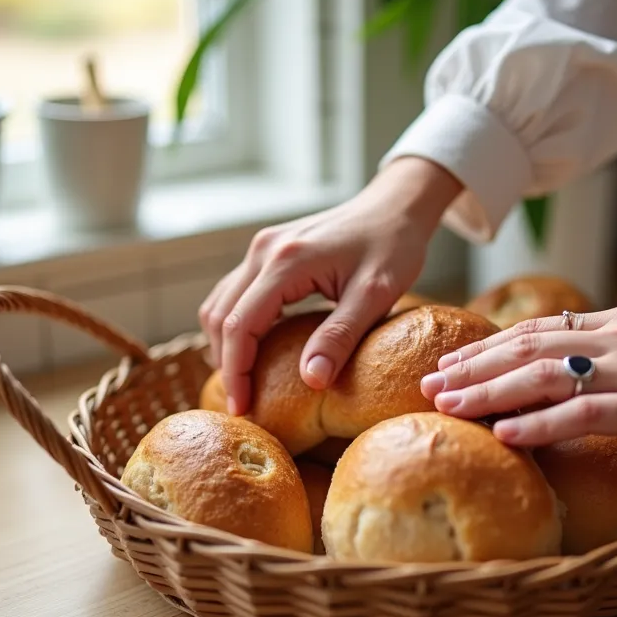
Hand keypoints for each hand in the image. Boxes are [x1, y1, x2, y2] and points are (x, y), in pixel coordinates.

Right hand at [199, 157, 462, 415]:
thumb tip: (311, 381)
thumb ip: (340, 337)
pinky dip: (236, 323)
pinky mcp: (268, 250)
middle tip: (242, 404)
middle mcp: (264, 250)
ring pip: (221, 303)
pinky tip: (256, 349)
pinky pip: (236, 292)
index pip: (240, 326)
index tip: (242, 409)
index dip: (236, 372)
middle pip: (221, 316)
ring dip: (225, 344)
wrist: (396, 206)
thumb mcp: (375, 295)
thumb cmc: (394, 247)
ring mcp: (263, 247)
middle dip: (226, 363)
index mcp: (286, 262)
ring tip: (245, 382)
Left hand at [418, 306, 616, 471]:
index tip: (448, 364)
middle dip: (473, 367)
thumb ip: (608, 362)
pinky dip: (538, 424)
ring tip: (449, 407)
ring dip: (490, 392)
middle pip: (528, 346)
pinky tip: (504, 434)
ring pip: (545, 375)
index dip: (487, 346)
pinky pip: (583, 414)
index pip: (537, 329)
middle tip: (429, 385)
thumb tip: (555, 378)